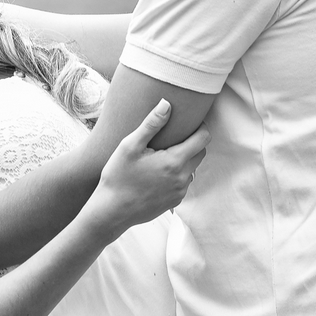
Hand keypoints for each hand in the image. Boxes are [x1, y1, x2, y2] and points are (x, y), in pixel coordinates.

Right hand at [84, 100, 210, 241]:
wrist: (111, 211)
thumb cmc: (118, 176)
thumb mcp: (130, 146)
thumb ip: (151, 124)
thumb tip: (167, 104)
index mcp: (175, 161)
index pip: (203, 138)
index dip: (200, 127)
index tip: (189, 121)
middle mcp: (182, 178)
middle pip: (200, 153)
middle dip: (192, 142)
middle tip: (173, 137)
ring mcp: (180, 192)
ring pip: (192, 169)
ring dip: (183, 160)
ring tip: (162, 155)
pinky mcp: (174, 202)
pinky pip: (182, 183)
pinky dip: (176, 175)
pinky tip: (157, 173)